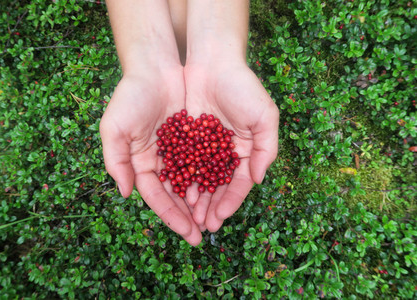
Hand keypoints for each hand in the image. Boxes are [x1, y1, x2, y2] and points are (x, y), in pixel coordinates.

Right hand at [100, 66, 202, 245]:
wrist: (155, 66)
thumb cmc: (130, 96)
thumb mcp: (114, 127)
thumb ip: (115, 161)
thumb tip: (126, 193)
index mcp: (140, 164)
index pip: (156, 197)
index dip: (170, 216)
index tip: (187, 233)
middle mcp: (160, 161)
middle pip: (175, 196)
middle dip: (188, 216)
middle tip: (203, 236)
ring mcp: (178, 151)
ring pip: (192, 183)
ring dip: (202, 202)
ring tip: (215, 220)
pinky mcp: (195, 139)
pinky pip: (206, 162)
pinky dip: (212, 177)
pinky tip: (223, 191)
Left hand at [184, 62, 278, 231]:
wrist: (213, 61)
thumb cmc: (243, 87)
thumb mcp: (264, 116)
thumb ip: (266, 149)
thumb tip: (258, 180)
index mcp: (245, 151)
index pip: (239, 184)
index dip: (231, 202)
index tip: (220, 218)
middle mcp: (225, 153)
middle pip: (218, 187)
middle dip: (211, 207)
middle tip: (203, 226)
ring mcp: (205, 147)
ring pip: (200, 180)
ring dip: (196, 199)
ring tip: (190, 216)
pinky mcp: (186, 139)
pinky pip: (184, 164)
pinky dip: (182, 179)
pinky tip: (176, 193)